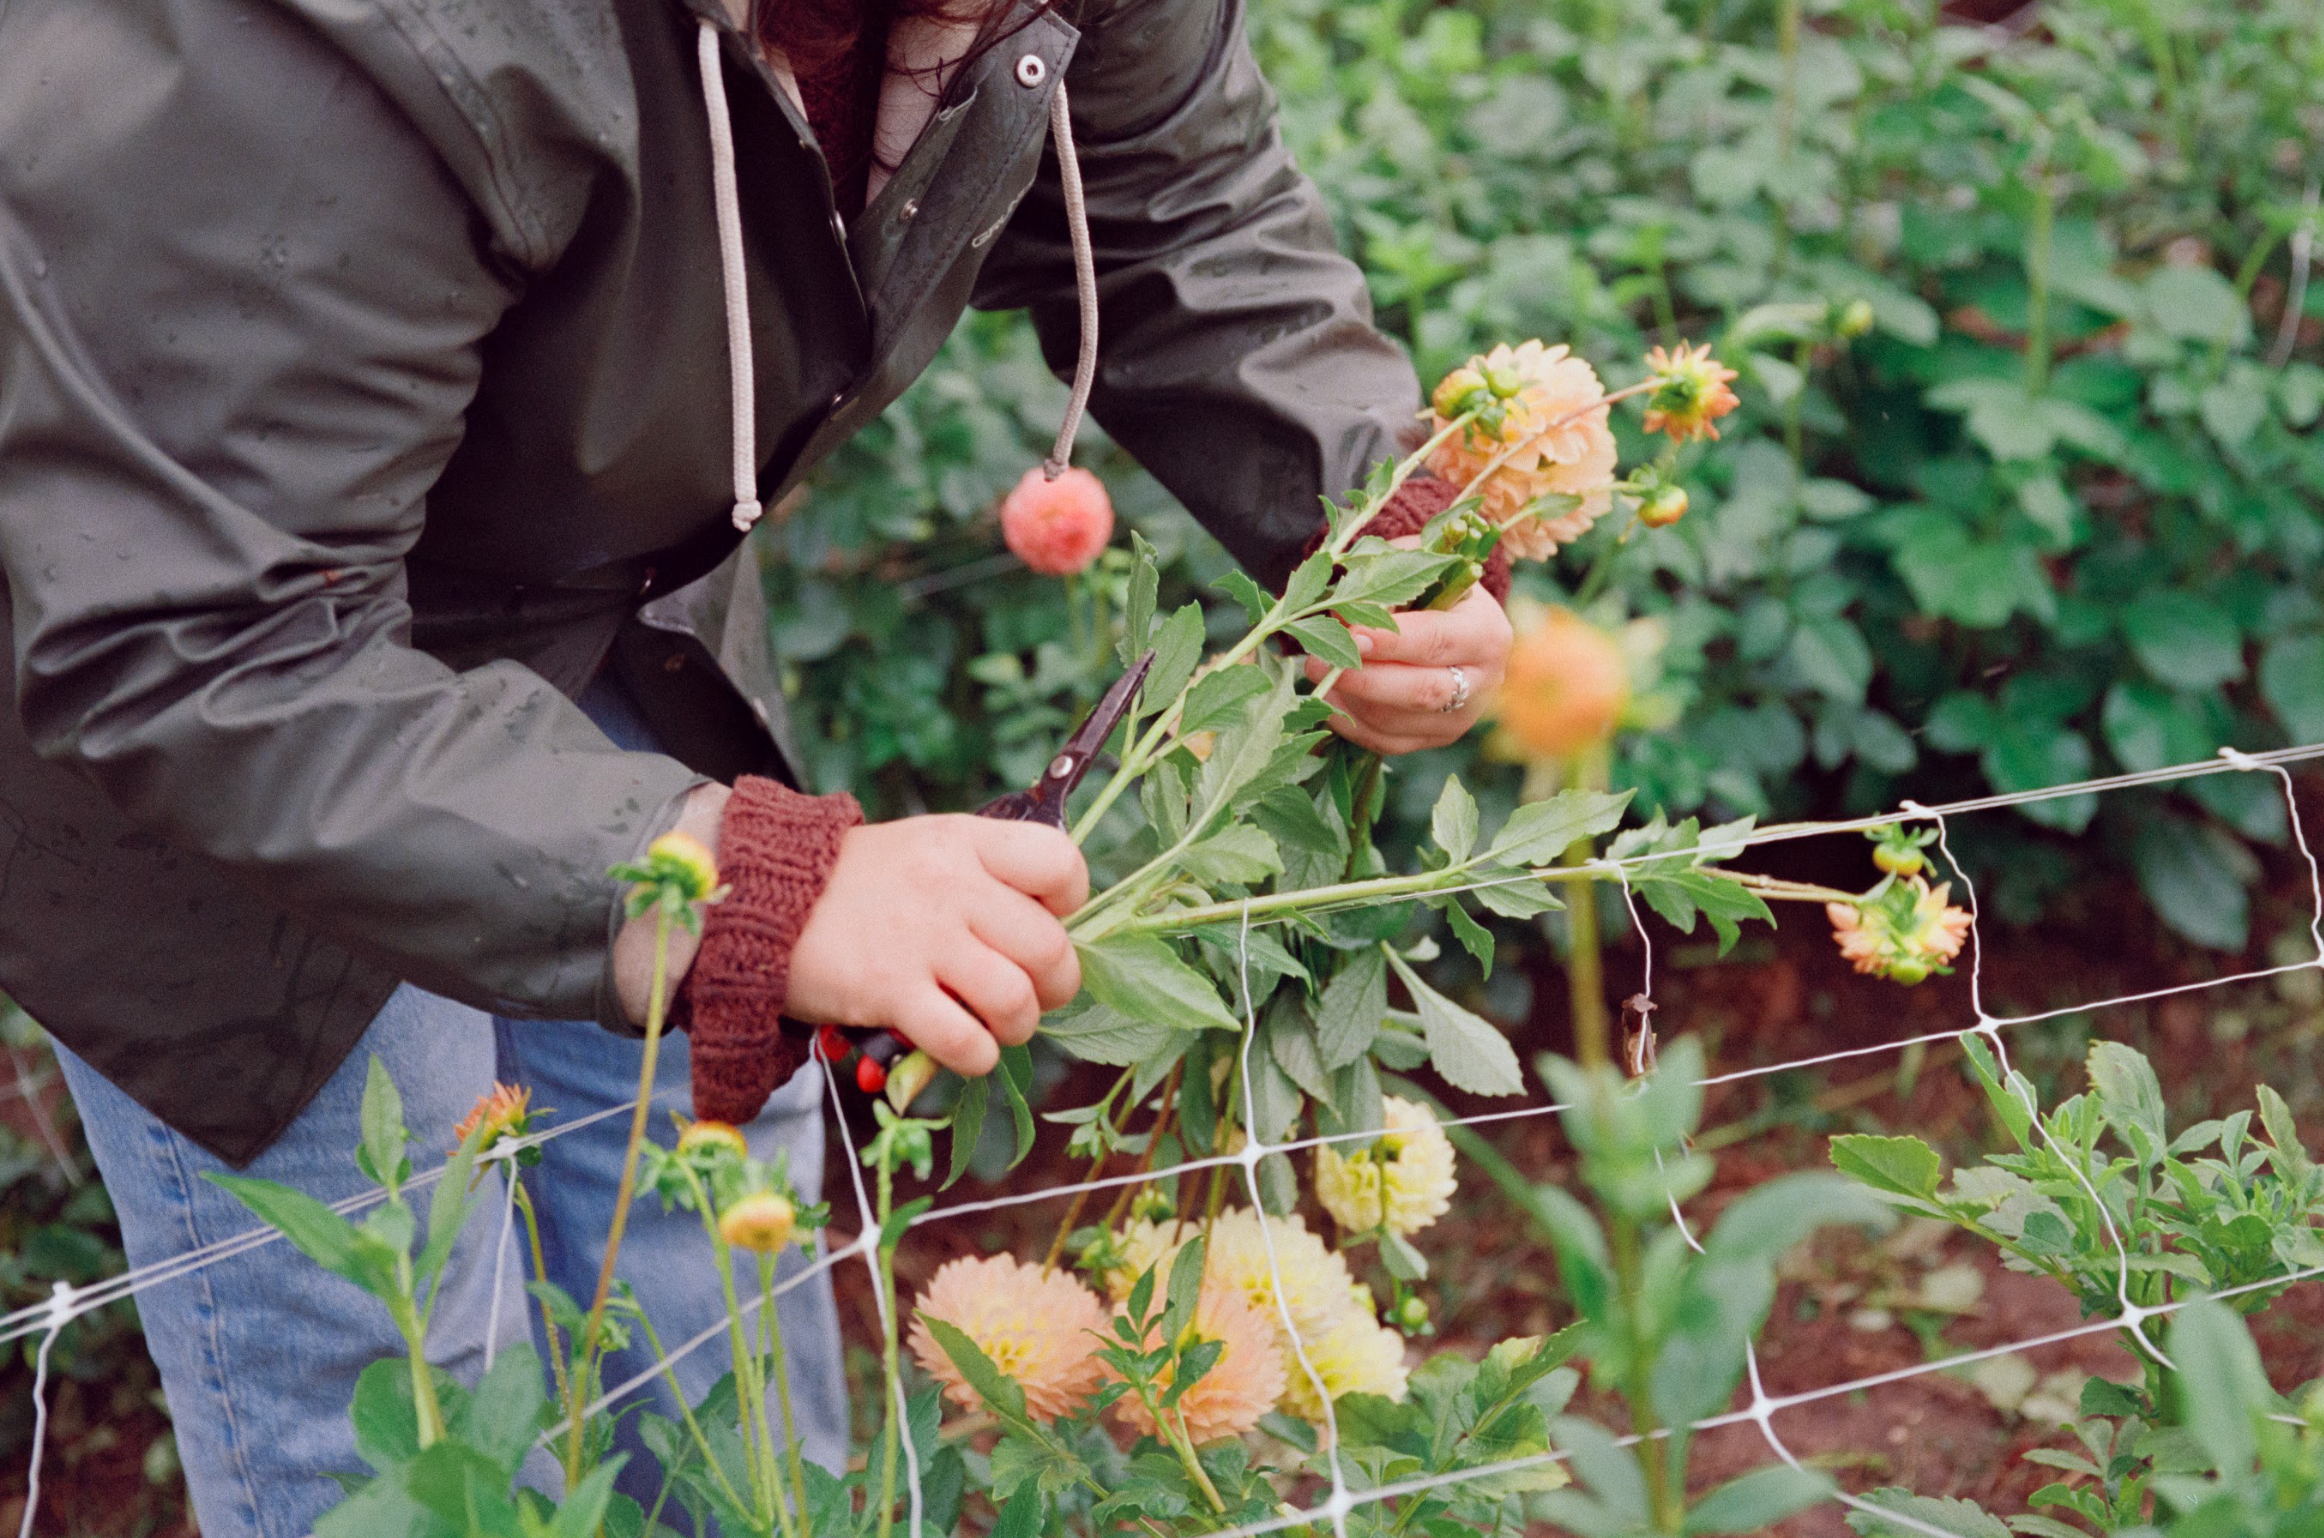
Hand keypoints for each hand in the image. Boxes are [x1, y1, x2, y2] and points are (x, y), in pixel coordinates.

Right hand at [783, 815, 1086, 1075]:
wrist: (763, 900)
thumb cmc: (857, 882)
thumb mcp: (927, 849)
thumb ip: (985, 876)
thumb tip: (1051, 924)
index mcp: (966, 842)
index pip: (1060, 863)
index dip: (1071, 904)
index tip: (1048, 921)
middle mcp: (952, 886)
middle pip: (1050, 948)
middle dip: (1057, 985)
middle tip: (1034, 993)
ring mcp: (922, 940)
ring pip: (1016, 1000)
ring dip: (1017, 1026)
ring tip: (996, 1024)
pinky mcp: (889, 991)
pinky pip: (966, 1042)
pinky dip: (977, 1057)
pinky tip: (964, 1047)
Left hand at [1302, 579, 1511, 753]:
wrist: (1460, 625)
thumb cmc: (1435, 589)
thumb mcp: (1420, 566)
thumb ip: (1385, 576)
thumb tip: (1340, 611)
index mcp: (1486, 634)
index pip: (1435, 641)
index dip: (1390, 641)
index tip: (1350, 635)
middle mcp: (1482, 683)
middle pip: (1420, 692)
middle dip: (1363, 679)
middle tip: (1318, 662)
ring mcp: (1459, 718)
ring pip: (1396, 722)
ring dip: (1349, 700)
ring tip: (1317, 673)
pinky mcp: (1434, 738)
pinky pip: (1386, 742)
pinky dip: (1351, 723)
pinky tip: (1328, 698)